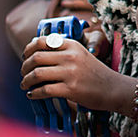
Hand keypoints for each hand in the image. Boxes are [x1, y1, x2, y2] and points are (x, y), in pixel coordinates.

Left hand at [21, 35, 135, 114]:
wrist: (113, 88)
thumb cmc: (94, 73)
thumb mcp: (81, 55)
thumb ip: (63, 52)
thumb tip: (35, 51)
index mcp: (73, 45)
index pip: (43, 41)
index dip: (29, 49)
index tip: (25, 56)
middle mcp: (71, 57)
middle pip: (36, 57)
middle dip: (25, 66)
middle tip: (24, 73)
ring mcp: (71, 73)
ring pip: (37, 74)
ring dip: (26, 81)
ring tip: (25, 85)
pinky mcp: (70, 89)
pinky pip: (43, 90)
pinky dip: (34, 93)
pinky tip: (33, 95)